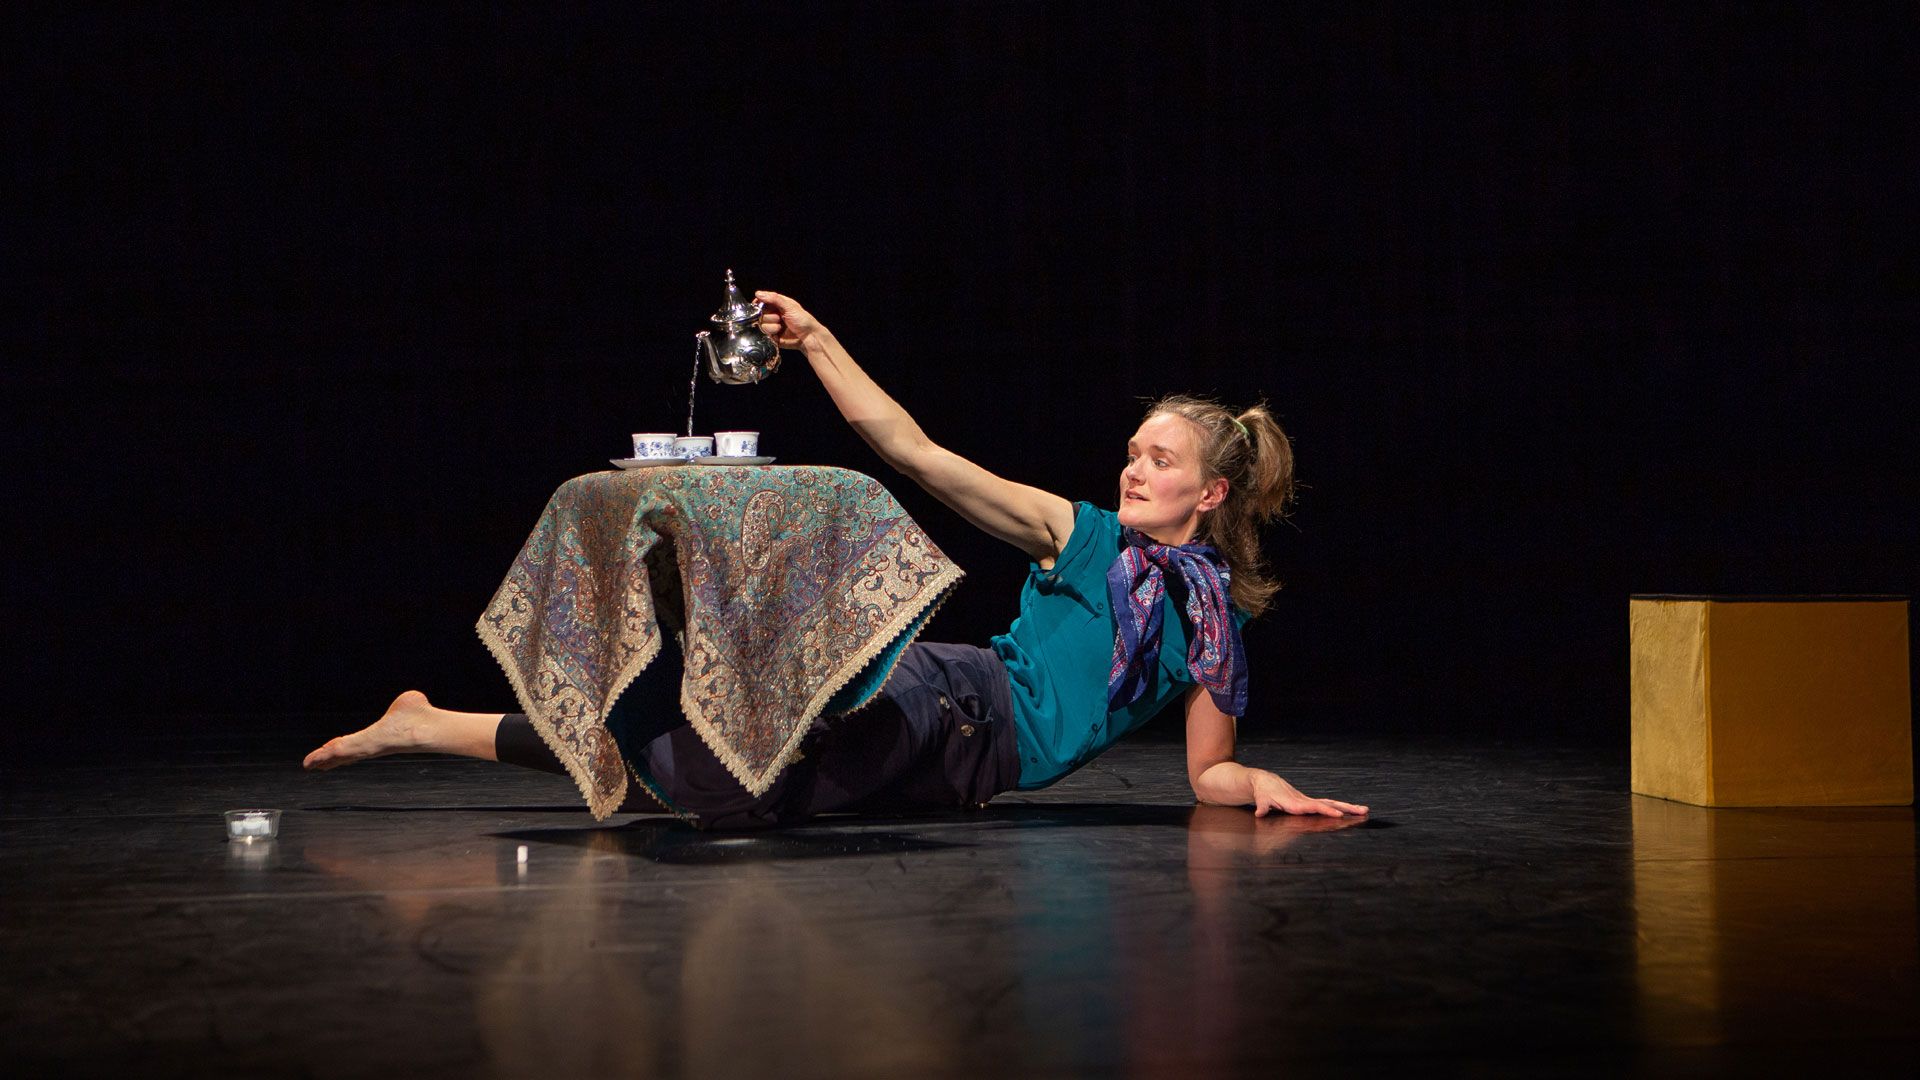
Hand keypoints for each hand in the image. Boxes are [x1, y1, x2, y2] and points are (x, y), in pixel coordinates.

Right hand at [754, 290, 824, 349]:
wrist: (809, 337)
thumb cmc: (803, 320)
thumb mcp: (790, 306)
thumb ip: (774, 299)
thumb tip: (758, 293)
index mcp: (778, 305)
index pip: (762, 301)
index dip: (759, 303)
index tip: (758, 305)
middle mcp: (774, 314)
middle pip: (760, 314)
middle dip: (770, 316)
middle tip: (780, 318)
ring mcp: (772, 326)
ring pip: (762, 325)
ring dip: (772, 326)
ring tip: (782, 327)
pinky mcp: (772, 336)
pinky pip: (764, 334)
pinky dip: (772, 334)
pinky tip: (779, 334)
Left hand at [1250, 771, 1369, 818]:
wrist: (1265, 781)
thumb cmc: (1263, 792)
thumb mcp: (1261, 799)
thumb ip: (1262, 807)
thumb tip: (1260, 813)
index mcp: (1296, 803)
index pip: (1314, 807)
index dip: (1325, 811)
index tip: (1338, 815)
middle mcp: (1305, 801)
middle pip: (1329, 805)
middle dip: (1346, 808)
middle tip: (1363, 811)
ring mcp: (1309, 801)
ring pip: (1331, 804)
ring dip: (1348, 808)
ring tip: (1365, 810)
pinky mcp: (1309, 802)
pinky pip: (1327, 805)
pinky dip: (1340, 808)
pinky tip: (1351, 811)